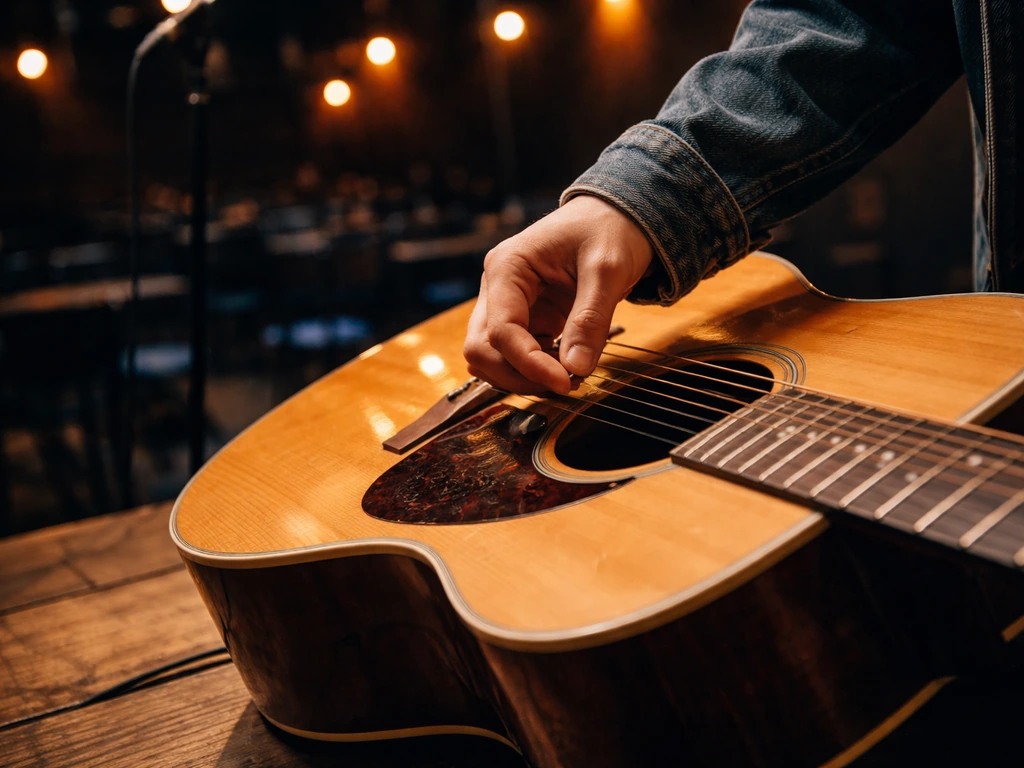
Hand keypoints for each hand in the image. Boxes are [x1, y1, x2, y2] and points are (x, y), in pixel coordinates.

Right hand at [463, 195, 652, 393]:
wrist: (618, 216)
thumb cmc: (609, 229)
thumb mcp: (607, 269)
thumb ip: (590, 319)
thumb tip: (575, 369)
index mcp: (507, 267)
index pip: (501, 331)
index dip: (529, 364)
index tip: (565, 382)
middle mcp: (498, 287)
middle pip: (482, 350)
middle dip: (519, 375)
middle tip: (566, 384)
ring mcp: (508, 305)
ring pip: (493, 358)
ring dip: (525, 377)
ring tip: (570, 374)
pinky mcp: (526, 319)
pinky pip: (517, 356)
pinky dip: (537, 371)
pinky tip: (569, 366)